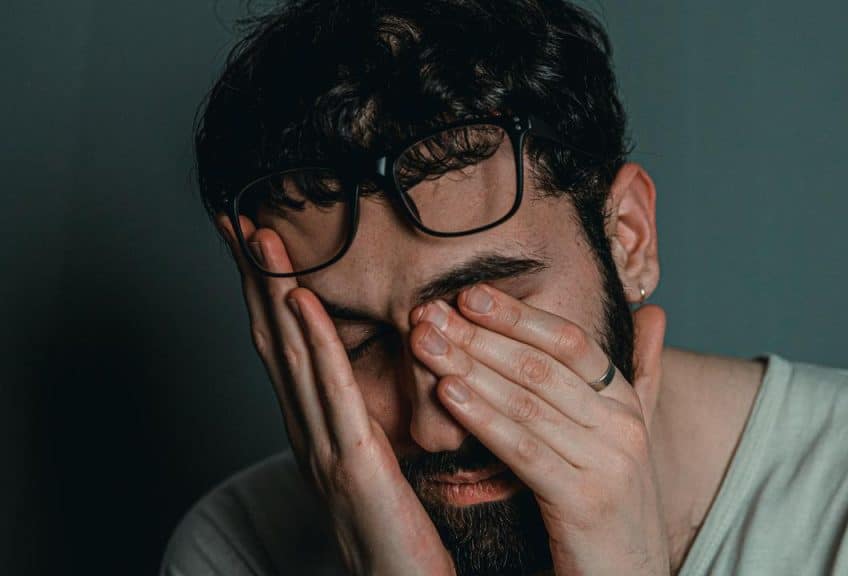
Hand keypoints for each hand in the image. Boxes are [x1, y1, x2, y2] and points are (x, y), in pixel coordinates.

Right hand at [215, 213, 454, 575]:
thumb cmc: (394, 536)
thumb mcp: (372, 471)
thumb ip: (357, 427)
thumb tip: (357, 389)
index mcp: (315, 432)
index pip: (284, 349)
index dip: (266, 294)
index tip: (255, 245)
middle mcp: (308, 435)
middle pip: (274, 341)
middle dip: (254, 279)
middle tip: (236, 221)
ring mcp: (324, 448)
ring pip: (293, 356)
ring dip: (274, 293)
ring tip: (261, 240)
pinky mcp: (354, 464)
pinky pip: (333, 392)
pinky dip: (315, 342)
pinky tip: (301, 302)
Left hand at [409, 284, 670, 575]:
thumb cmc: (615, 507)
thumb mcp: (627, 436)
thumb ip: (638, 375)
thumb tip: (653, 312)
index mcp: (626, 404)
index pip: (571, 342)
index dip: (519, 315)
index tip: (469, 294)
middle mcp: (622, 426)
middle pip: (541, 367)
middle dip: (480, 336)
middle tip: (429, 314)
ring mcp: (608, 463)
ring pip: (528, 402)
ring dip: (470, 368)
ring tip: (426, 346)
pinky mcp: (584, 502)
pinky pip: (524, 449)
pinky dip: (483, 418)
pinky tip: (449, 395)